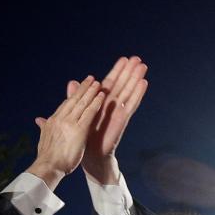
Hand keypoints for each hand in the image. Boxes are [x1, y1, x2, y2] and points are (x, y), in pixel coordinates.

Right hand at [27, 77, 104, 186]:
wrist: (48, 166)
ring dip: (91, 92)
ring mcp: (70, 123)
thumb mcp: (43, 138)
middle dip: (83, 88)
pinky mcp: (80, 130)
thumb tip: (39, 120)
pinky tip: (102, 96)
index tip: (78, 88)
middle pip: (74, 99)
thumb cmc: (46, 157)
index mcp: (53, 121)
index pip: (65, 105)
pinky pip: (90, 113)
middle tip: (91, 78)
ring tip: (98, 83)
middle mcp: (61, 118)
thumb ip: (44, 127)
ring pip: (82, 103)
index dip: (73, 96)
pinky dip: (96, 103)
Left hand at [78, 56, 149, 185]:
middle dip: (129, 71)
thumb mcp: (78, 113)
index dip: (117, 71)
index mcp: (101, 102)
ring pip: (129, 91)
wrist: (89, 156)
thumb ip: (77, 97)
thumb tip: (71, 82)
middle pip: (122, 84)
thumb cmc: (84, 136)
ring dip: (136, 79)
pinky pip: (131, 104)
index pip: (110, 82)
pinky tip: (143, 83)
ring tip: (143, 66)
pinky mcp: (122, 119)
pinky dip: (137, 94)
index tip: (124, 58)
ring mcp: (118, 111)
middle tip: (138, 58)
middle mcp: (111, 105)